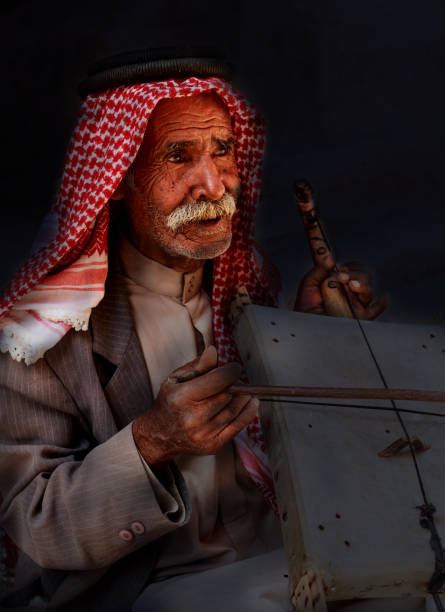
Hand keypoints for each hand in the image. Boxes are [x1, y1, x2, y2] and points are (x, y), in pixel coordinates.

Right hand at [132, 346, 257, 465]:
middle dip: (234, 384)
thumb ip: (198, 366)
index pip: (216, 381)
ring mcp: (204, 434)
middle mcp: (192, 418)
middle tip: (232, 380)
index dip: (230, 371)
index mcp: (181, 398)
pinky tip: (251, 401)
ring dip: (243, 396)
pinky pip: (238, 426)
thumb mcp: (176, 379)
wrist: (160, 435)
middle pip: (227, 395)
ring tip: (241, 389)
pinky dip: (248, 412)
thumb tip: (213, 351)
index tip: (234, 367)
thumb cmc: (170, 401)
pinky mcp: (213, 444)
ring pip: (234, 409)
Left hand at [294, 254, 385, 319]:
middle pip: (363, 275)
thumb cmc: (305, 309)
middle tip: (342, 277)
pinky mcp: (361, 317)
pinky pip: (377, 309)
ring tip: (351, 286)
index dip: (350, 266)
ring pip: (368, 290)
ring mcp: (357, 304)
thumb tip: (332, 255)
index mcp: (339, 282)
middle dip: (355, 273)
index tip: (342, 267)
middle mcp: (350, 292)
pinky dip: (382, 302)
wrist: (305, 328)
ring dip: (362, 284)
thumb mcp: (307, 286)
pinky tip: (382, 298)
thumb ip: (318, 270)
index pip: (351, 268)